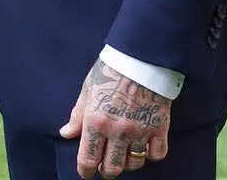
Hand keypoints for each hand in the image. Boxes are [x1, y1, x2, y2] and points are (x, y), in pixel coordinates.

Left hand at [59, 60, 170, 177]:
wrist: (141, 57)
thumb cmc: (110, 71)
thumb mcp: (87, 90)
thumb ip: (77, 115)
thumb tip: (66, 133)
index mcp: (96, 122)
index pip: (88, 159)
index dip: (85, 171)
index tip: (86, 172)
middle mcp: (118, 131)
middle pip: (112, 168)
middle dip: (107, 170)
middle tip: (105, 164)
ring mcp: (140, 131)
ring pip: (134, 163)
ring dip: (128, 161)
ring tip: (124, 152)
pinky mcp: (159, 127)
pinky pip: (156, 154)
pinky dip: (150, 154)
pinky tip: (144, 145)